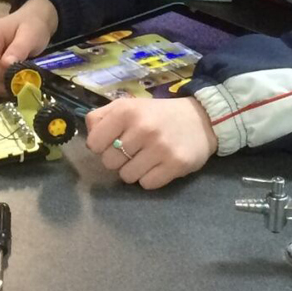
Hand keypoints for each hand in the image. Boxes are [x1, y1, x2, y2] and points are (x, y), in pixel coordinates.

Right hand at [0, 0, 58, 94]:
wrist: (30, 20)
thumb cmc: (32, 26)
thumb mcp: (31, 35)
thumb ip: (19, 49)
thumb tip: (6, 65)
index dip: (5, 77)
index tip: (23, 77)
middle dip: (0, 86)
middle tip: (20, 85)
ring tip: (15, 83)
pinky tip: (9, 82)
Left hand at [84, 96, 216, 190]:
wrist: (202, 119)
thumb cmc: (157, 114)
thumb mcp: (127, 106)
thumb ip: (101, 118)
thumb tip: (90, 140)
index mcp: (126, 111)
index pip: (94, 144)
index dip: (101, 146)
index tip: (113, 142)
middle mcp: (143, 128)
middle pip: (109, 162)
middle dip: (118, 159)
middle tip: (133, 150)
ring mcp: (160, 148)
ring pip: (127, 176)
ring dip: (134, 171)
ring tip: (147, 157)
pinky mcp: (176, 164)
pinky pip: (147, 184)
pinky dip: (150, 178)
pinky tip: (159, 165)